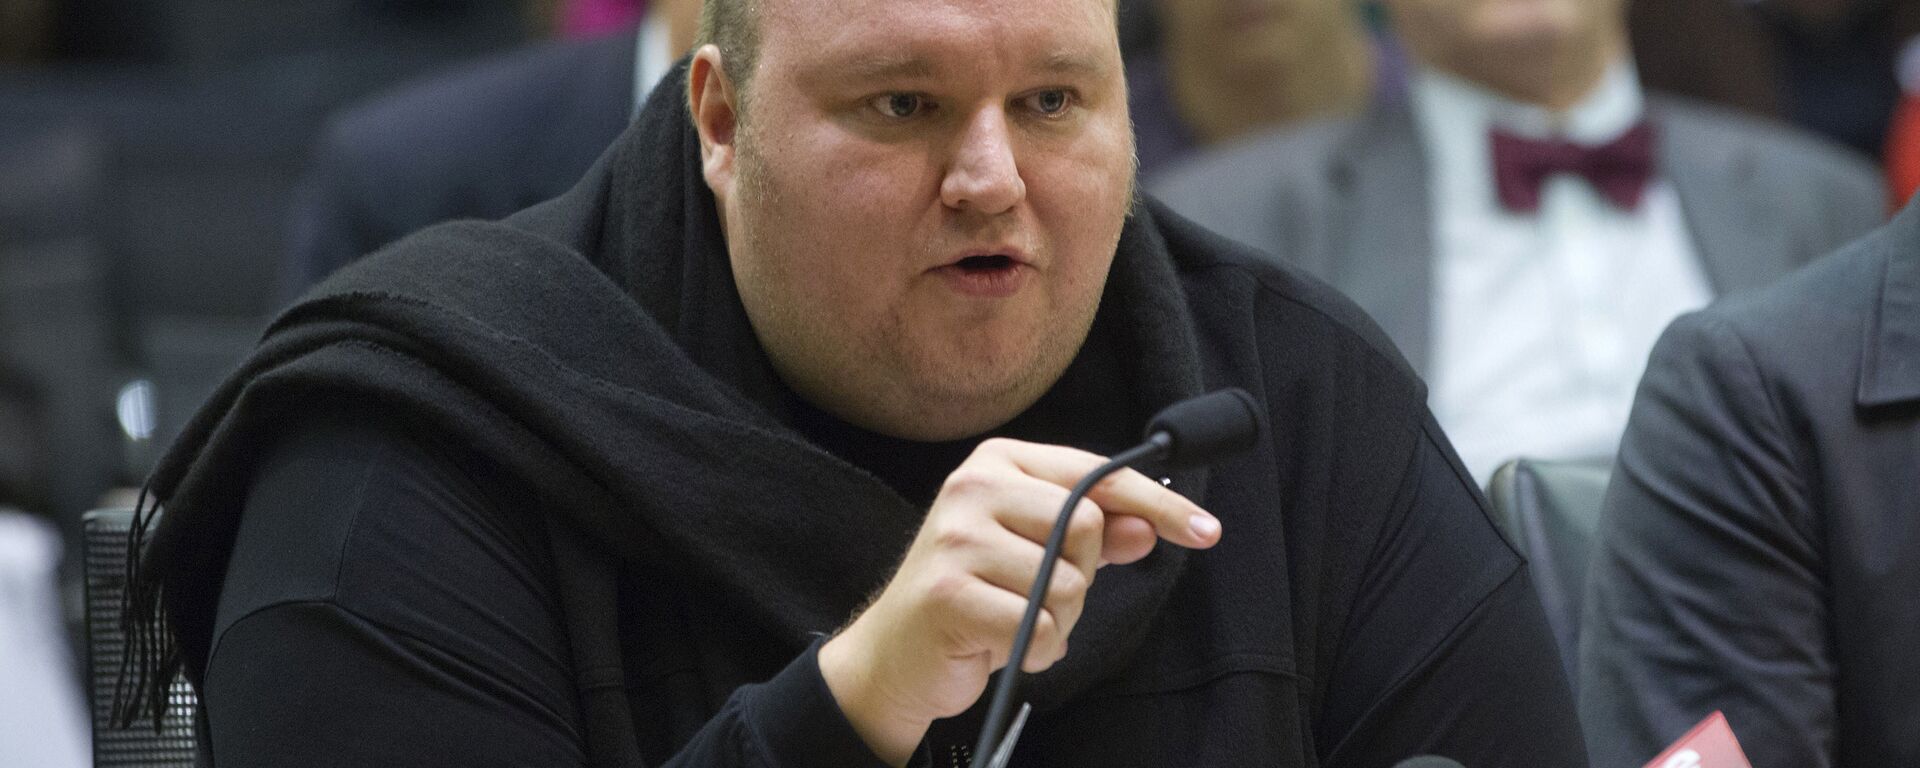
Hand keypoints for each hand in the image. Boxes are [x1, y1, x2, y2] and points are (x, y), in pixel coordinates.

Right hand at [816, 438, 1221, 764]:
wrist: (895, 653)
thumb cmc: (972, 596)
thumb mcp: (1038, 556)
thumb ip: (1093, 537)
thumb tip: (1148, 527)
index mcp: (997, 463)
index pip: (1096, 475)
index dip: (1157, 504)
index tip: (1206, 531)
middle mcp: (972, 487)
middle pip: (1088, 527)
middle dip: (1082, 579)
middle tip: (1041, 597)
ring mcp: (956, 538)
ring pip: (1067, 585)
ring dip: (1057, 624)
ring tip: (1015, 624)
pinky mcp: (949, 593)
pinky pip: (1038, 628)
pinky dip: (1034, 651)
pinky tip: (1000, 646)